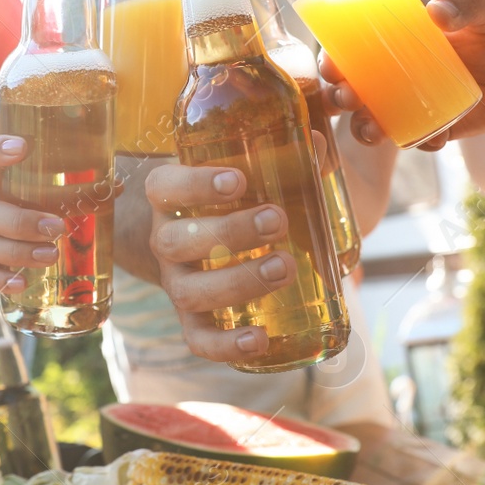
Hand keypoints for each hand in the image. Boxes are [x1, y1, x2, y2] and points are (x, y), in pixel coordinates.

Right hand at [144, 163, 295, 365]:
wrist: (210, 244)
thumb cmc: (238, 199)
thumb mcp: (253, 174)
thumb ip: (286, 158)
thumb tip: (320, 140)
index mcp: (171, 199)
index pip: (164, 187)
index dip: (194, 184)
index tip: (238, 179)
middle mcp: (166, 242)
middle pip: (176, 241)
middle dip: (229, 232)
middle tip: (278, 220)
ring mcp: (177, 284)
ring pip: (188, 292)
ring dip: (236, 282)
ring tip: (284, 268)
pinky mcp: (193, 321)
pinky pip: (198, 340)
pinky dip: (226, 345)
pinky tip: (260, 339)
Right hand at [323, 0, 484, 149]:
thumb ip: (464, 1)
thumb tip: (436, 14)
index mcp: (394, 43)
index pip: (350, 51)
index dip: (332, 60)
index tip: (330, 65)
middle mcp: (394, 76)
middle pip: (351, 90)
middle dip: (338, 98)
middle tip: (348, 98)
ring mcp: (411, 105)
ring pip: (373, 121)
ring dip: (364, 129)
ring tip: (373, 131)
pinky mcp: (434, 128)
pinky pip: (415, 140)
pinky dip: (417, 142)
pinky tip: (432, 139)